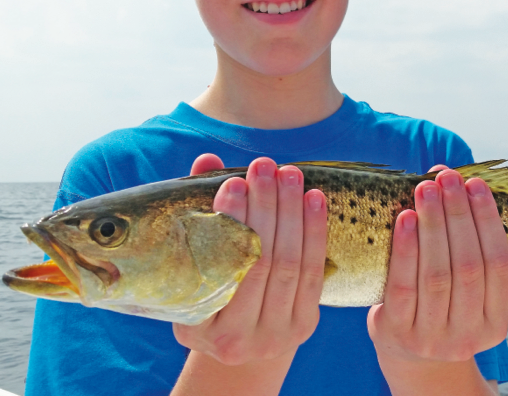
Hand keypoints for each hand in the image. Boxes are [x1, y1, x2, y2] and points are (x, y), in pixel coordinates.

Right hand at [172, 154, 327, 366]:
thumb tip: (208, 160)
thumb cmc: (208, 293)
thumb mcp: (192, 268)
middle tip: (264, 166)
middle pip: (260, 261)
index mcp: (198, 328)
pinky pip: (314, 271)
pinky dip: (315, 231)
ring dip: (292, 212)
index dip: (230, 222)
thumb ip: (200, 215)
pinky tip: (314, 198)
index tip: (233, 182)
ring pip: (290, 263)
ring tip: (289, 174)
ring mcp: (276, 335)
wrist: (240, 347)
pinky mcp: (305, 325)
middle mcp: (238, 340)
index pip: (219, 266)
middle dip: (264, 207)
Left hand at [367, 166, 507, 372]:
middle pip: (468, 267)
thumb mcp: (467, 289)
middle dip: (458, 216)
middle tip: (447, 178)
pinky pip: (403, 286)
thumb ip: (471, 244)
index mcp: (496, 324)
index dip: (489, 222)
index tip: (476, 184)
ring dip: (433, 225)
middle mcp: (469, 336)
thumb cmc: (442, 303)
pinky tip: (405, 218)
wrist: (407, 355)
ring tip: (426, 189)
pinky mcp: (398, 333)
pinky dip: (406, 249)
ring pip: (437, 274)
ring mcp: (433, 338)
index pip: (500, 266)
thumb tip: (465, 181)